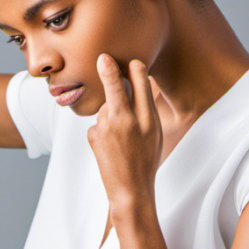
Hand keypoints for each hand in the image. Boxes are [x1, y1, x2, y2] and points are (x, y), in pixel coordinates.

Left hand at [87, 54, 163, 218]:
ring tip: (119, 140)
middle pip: (117, 89)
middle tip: (102, 57)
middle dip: (109, 71)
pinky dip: (101, 130)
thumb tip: (139, 85)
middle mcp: (128, 121)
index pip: (143, 87)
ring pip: (105, 109)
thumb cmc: (145, 161)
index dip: (136, 71)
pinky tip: (109, 146)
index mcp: (148, 119)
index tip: (132, 61)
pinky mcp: (94, 136)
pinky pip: (97, 124)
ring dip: (109, 115)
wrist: (130, 190)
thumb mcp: (155, 134)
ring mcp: (108, 129)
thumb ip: (146, 110)